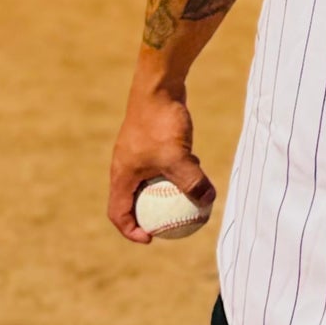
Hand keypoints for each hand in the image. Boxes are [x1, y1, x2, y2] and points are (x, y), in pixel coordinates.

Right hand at [108, 74, 215, 243]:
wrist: (159, 86)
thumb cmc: (161, 123)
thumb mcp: (178, 157)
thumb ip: (192, 182)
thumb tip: (208, 202)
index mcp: (121, 175)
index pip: (118, 213)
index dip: (131, 230)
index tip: (151, 238)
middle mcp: (125, 166)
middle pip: (133, 200)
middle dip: (149, 215)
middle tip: (171, 225)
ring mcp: (137, 152)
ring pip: (149, 181)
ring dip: (165, 192)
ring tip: (187, 200)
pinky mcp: (151, 140)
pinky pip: (160, 164)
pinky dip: (174, 171)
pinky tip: (197, 167)